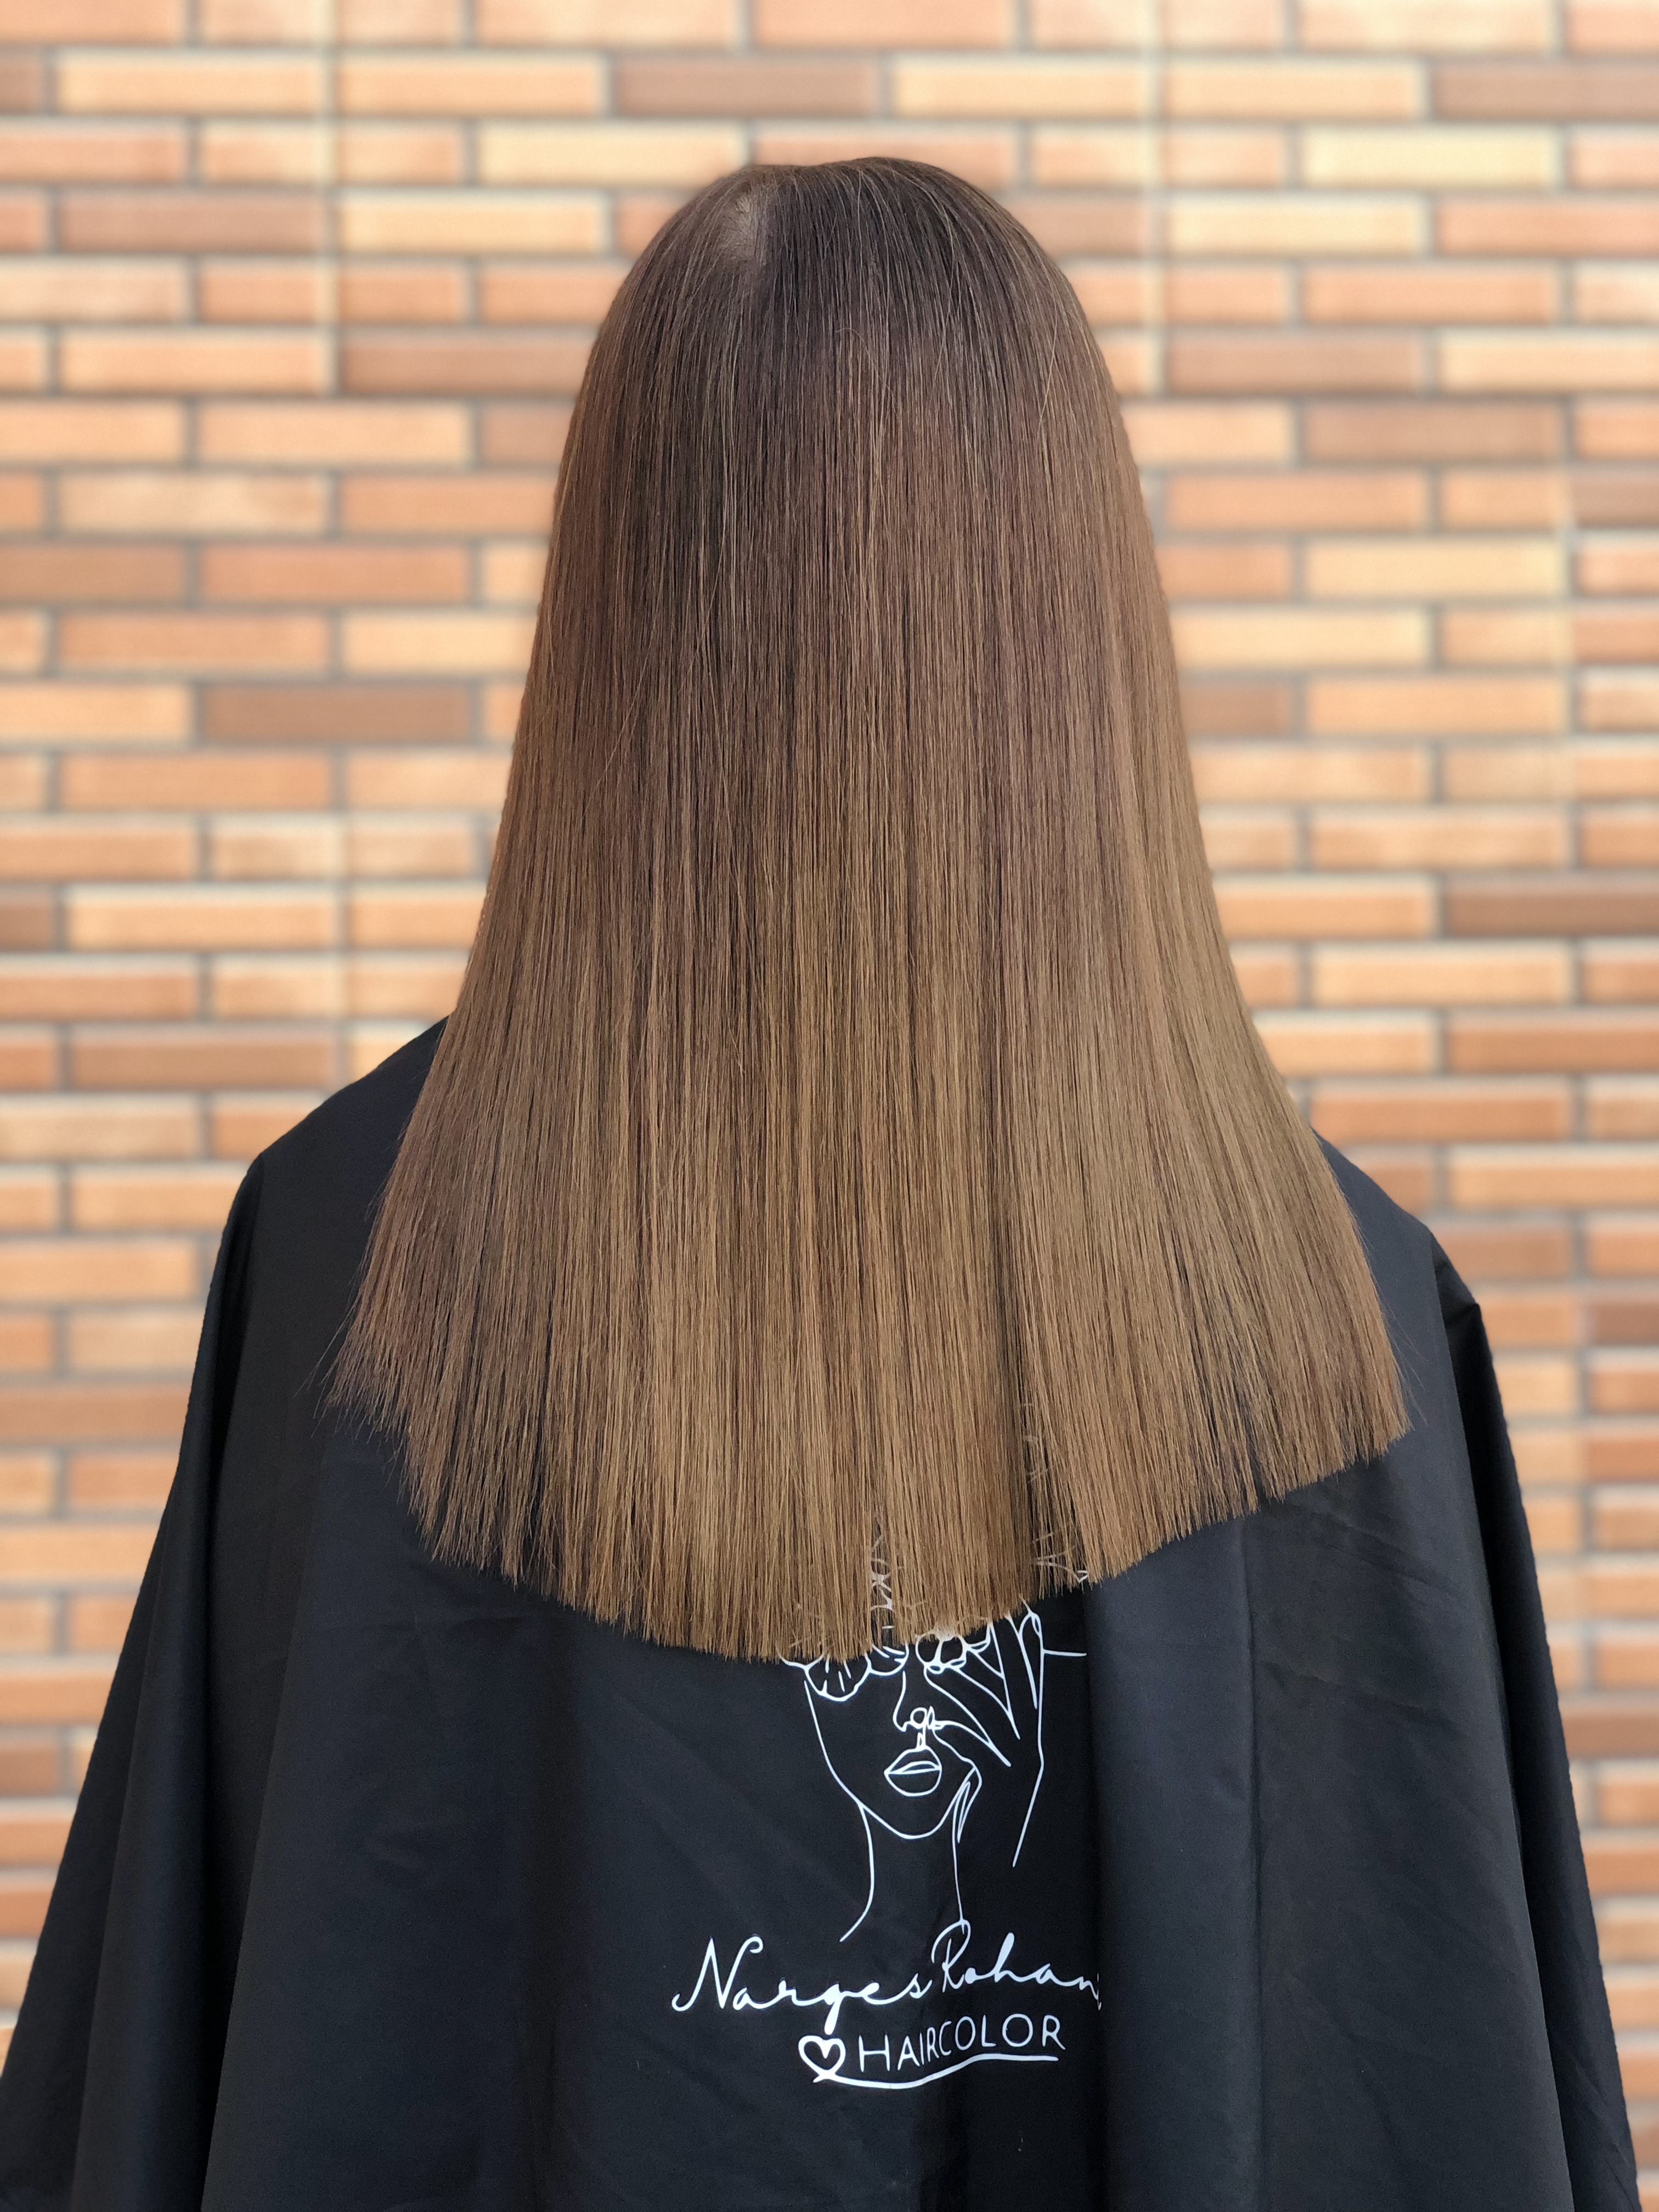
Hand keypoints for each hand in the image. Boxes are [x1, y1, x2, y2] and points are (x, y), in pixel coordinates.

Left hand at [914, 1609, 1047, 1865]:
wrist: (1009, 1891)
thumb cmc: (993, 1837)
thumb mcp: (992, 1787)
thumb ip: (986, 1753)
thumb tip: (958, 1721)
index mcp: (1032, 1751)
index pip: (1032, 1693)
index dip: (1027, 1657)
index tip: (1023, 1621)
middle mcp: (1031, 1755)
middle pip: (1020, 1692)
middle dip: (1005, 1655)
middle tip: (984, 1621)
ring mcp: (1018, 1771)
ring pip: (992, 1714)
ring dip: (962, 1687)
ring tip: (934, 1665)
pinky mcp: (998, 1788)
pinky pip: (976, 1748)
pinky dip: (953, 1732)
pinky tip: (931, 1725)